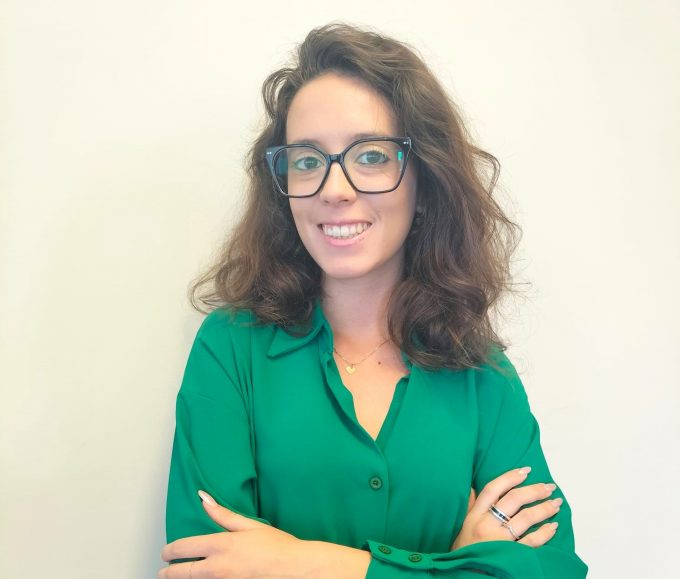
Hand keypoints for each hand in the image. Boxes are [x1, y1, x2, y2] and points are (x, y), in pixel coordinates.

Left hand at [158, 491, 311, 577]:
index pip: (182, 549)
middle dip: (167, 573)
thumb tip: (204, 500)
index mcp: (221, 545)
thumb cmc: (278, 547)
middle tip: (164, 572)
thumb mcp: (250, 526)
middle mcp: (217, 568)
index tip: (166, 552)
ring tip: (181, 577)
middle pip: (180, 573)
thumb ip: (223, 515)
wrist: (296, 570)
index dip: (169, 551)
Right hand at [451, 467, 561, 549]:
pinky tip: (553, 526)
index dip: (510, 477)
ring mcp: (500, 541)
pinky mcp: (511, 555)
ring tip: (556, 503)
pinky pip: (532, 542)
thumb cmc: (464, 550)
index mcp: (475, 515)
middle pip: (513, 500)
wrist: (464, 574)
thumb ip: (469, 505)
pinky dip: (545, 533)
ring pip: (526, 518)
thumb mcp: (462, 525)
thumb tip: (473, 486)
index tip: (526, 470)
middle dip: (534, 490)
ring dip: (544, 509)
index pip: (493, 489)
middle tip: (549, 486)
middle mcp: (487, 525)